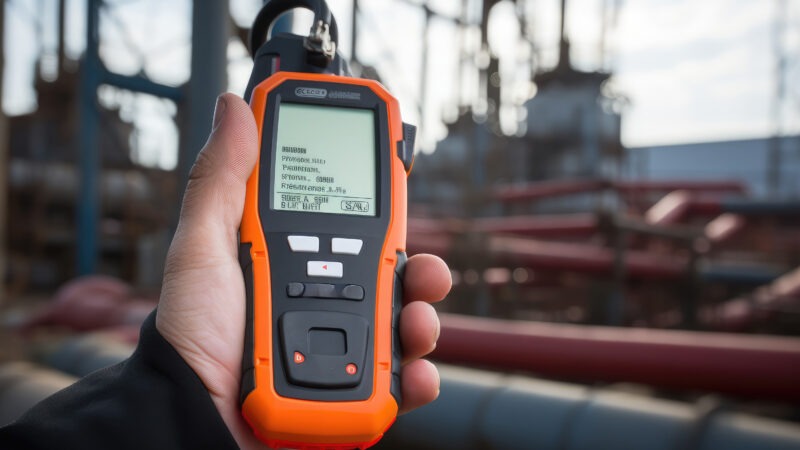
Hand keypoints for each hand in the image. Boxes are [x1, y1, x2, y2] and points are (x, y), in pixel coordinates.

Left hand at [155, 93, 450, 448]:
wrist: (194, 418)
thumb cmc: (192, 334)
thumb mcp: (203, 247)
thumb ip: (222, 180)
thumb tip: (233, 109)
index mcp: (295, 259)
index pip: (348, 223)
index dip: (379, 203)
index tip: (397, 184)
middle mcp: (323, 298)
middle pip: (392, 274)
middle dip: (420, 269)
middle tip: (424, 269)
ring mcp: (340, 345)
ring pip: (405, 322)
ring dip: (425, 319)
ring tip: (416, 325)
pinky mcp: (351, 389)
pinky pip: (400, 379)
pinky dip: (418, 376)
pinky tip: (413, 373)